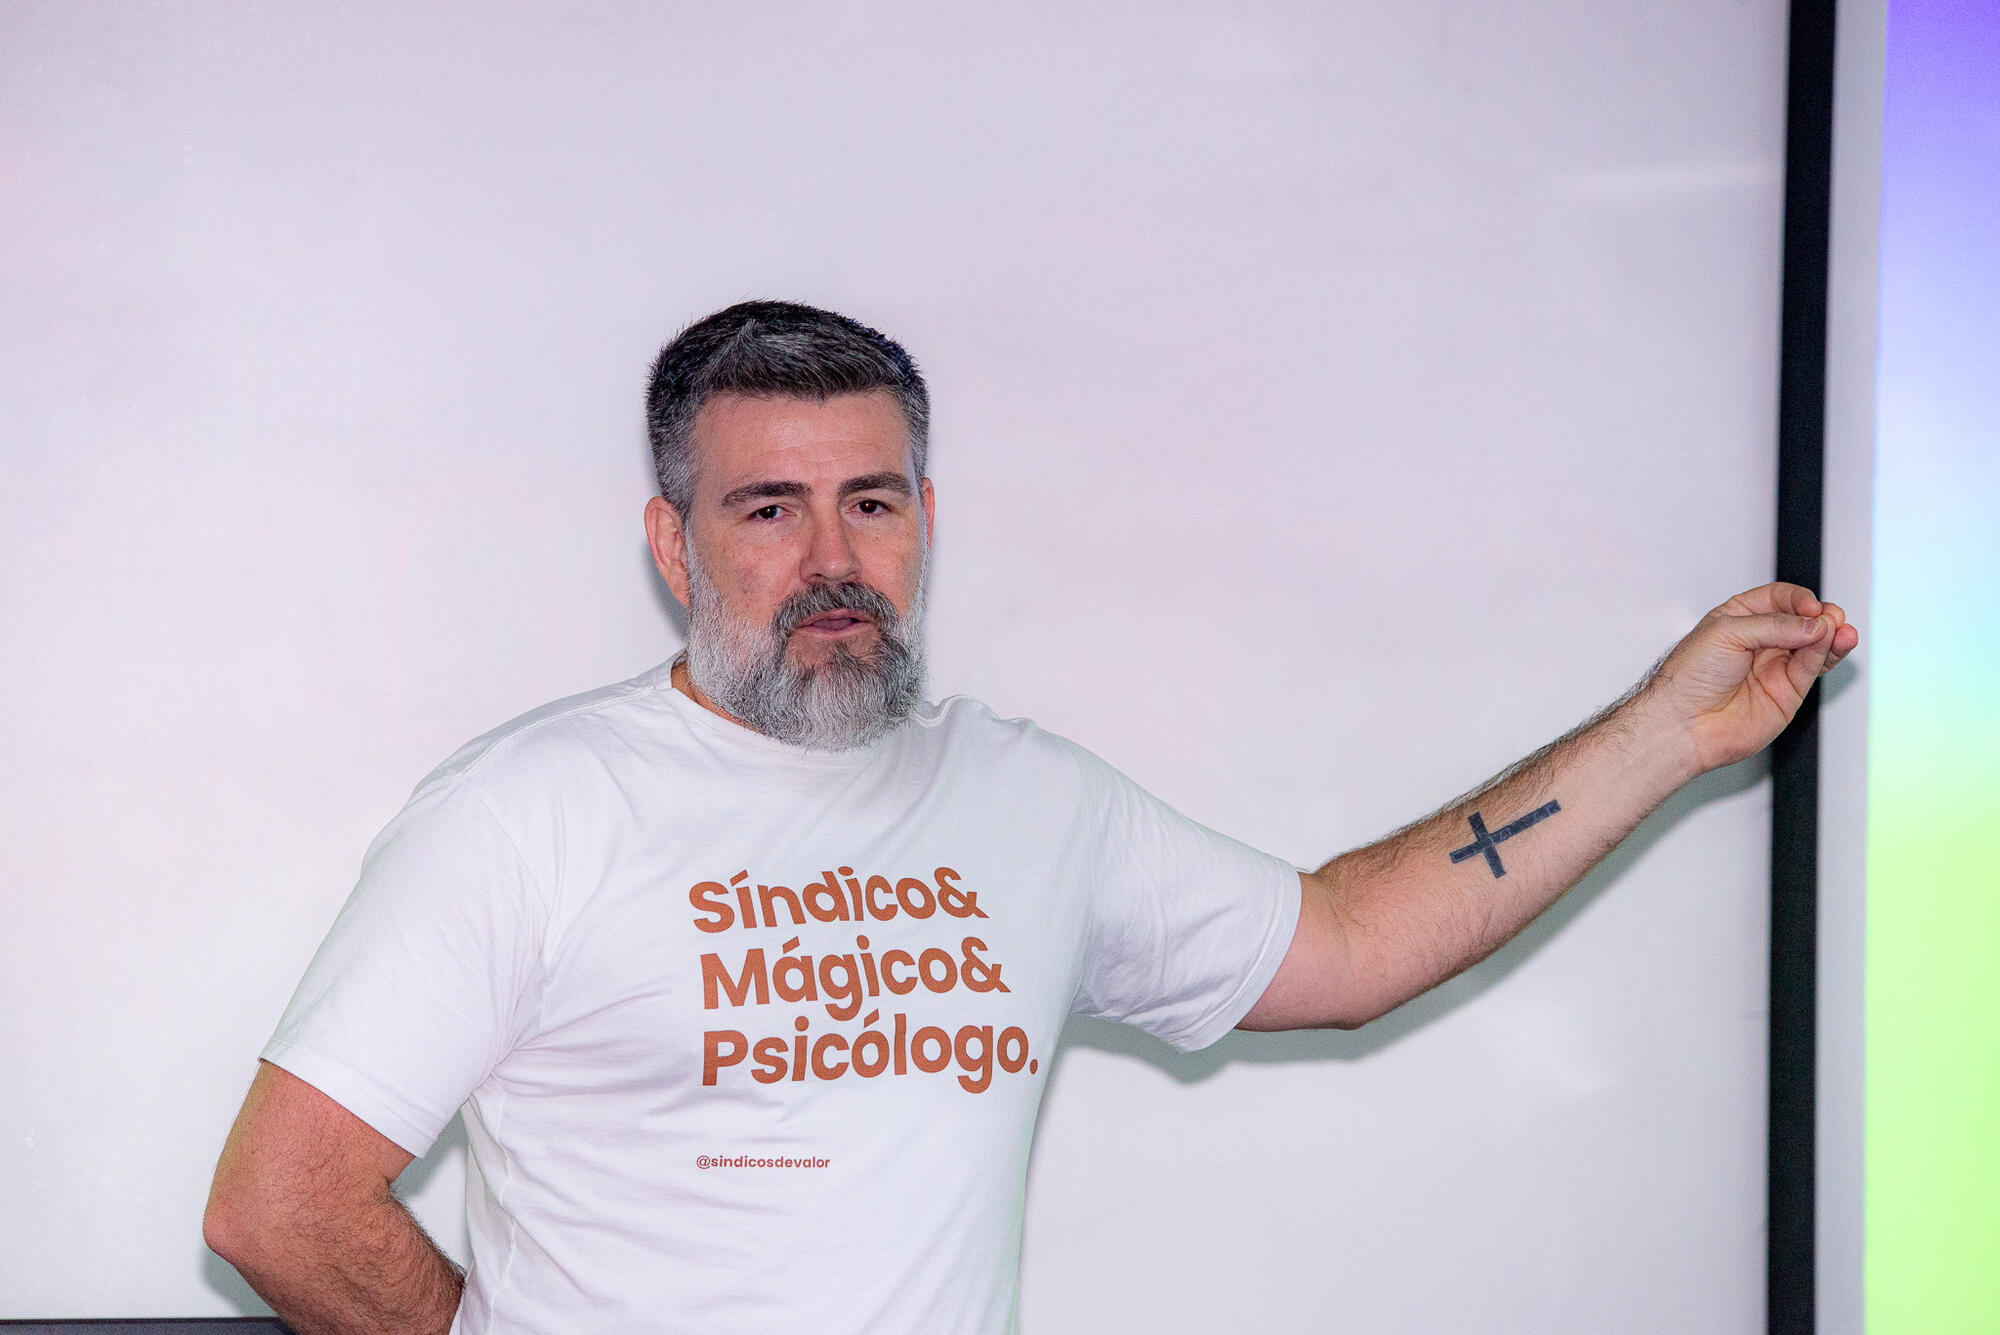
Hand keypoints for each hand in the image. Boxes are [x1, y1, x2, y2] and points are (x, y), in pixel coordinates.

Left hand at [1640, 582, 1859, 773]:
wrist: (1683, 723)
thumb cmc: (1689, 676)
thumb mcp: (1726, 633)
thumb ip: (1774, 626)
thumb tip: (1815, 625)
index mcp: (1738, 618)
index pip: (1779, 598)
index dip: (1798, 599)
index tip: (1810, 606)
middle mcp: (1759, 641)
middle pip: (1802, 620)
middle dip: (1821, 616)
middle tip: (1833, 617)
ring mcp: (1775, 666)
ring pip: (1815, 643)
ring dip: (1833, 634)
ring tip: (1843, 630)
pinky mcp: (1788, 691)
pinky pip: (1813, 666)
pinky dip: (1827, 653)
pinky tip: (1834, 642)